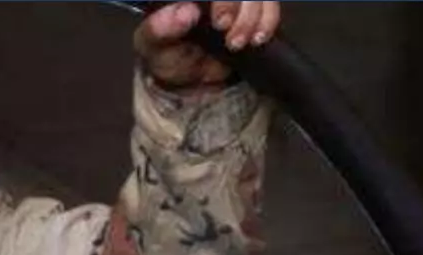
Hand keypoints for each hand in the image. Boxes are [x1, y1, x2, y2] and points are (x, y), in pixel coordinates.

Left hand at [136, 1, 280, 88]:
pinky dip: (269, 20)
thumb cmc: (166, 55)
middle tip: (230, 38)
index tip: (220, 23)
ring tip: (239, 43)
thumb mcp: (152, 46)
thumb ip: (159, 29)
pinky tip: (258, 38)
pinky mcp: (253, 7)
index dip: (224, 0)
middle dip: (240, 10)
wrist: (189, 78)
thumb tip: (185, 11)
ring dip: (255, 17)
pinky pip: (270, 5)